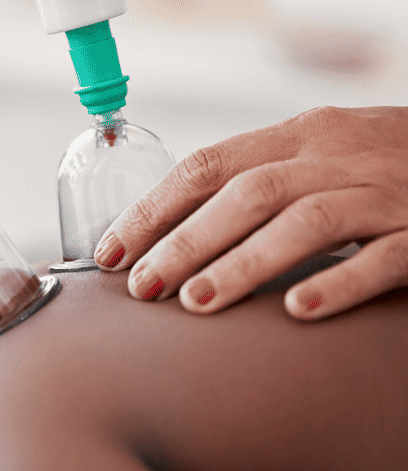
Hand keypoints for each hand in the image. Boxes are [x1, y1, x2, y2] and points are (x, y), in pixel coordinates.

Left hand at [92, 106, 407, 319]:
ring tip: (197, 302)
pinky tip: (299, 311)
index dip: (154, 209)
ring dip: (244, 263)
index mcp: (298, 137)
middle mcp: (336, 156)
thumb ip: (253, 186)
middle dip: (186, 240)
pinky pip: (384, 256)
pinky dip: (339, 281)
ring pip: (306, 221)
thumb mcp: (315, 160)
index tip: (111, 252)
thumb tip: (167, 234)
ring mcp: (384, 192)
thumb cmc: (379, 169)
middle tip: (142, 286)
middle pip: (247, 193)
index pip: (207, 166)